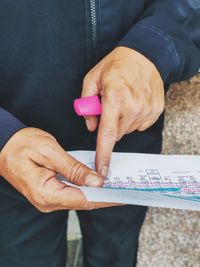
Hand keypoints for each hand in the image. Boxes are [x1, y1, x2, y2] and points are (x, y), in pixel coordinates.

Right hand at [0, 128, 116, 211]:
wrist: (3, 145)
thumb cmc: (21, 145)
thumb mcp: (49, 151)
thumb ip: (73, 168)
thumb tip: (96, 181)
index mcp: (46, 193)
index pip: (84, 199)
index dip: (106, 197)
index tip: (124, 194)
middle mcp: (47, 201)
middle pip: (83, 201)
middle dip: (105, 195)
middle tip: (126, 188)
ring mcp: (47, 199)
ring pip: (79, 198)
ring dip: (97, 192)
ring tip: (116, 185)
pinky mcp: (48, 193)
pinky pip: (72, 193)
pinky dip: (86, 188)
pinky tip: (97, 182)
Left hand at [82, 47, 164, 176]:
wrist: (145, 56)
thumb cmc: (117, 66)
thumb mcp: (92, 78)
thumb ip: (87, 104)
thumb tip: (92, 127)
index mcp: (115, 98)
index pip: (107, 134)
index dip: (103, 154)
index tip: (102, 170)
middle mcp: (133, 107)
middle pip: (116, 134)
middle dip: (109, 124)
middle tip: (110, 106)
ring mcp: (147, 110)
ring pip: (127, 130)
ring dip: (121, 121)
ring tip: (123, 101)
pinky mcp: (155, 111)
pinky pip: (139, 125)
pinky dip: (132, 119)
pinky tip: (133, 104)